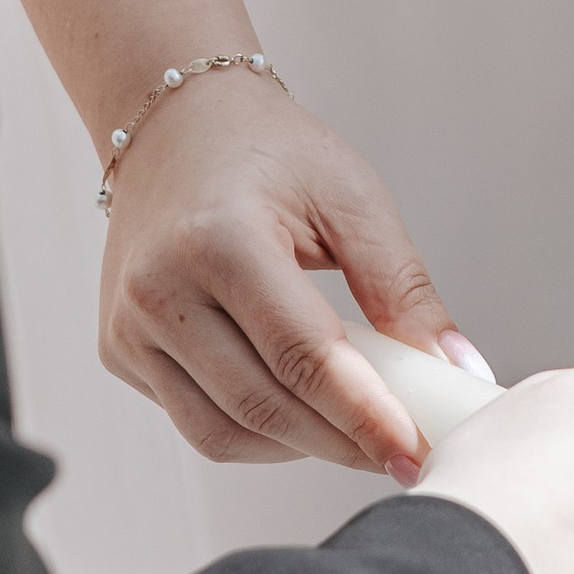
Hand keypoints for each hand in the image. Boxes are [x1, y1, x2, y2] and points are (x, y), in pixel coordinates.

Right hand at [99, 69, 478, 476]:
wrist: (177, 122)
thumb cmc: (267, 148)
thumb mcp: (351, 195)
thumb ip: (402, 286)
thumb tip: (454, 370)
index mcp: (219, 240)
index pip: (303, 356)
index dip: (365, 414)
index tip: (416, 450)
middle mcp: (160, 290)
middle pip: (263, 405)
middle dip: (342, 441)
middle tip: (403, 451)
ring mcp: (129, 327)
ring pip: (224, 432)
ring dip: (300, 448)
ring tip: (356, 431)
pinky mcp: (120, 350)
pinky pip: (196, 420)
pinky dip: (256, 431)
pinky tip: (299, 408)